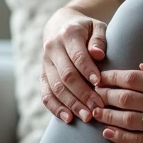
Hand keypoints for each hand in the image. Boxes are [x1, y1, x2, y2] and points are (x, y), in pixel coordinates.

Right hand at [40, 7, 107, 124]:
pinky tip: (68, 118)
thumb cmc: (86, 28)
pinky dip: (55, 107)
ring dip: (71, 104)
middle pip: (66, 75)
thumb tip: (98, 54)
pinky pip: (45, 93)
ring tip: (87, 117)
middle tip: (97, 107)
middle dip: (82, 93)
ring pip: (56, 87)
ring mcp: (45, 62)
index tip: (100, 83)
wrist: (60, 24)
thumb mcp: (97, 26)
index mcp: (68, 34)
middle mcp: (53, 48)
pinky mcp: (42, 74)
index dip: (88, 70)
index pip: (77, 56)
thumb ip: (99, 39)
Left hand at [92, 60, 142, 142]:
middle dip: (103, 94)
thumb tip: (142, 66)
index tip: (99, 76)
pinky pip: (139, 141)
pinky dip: (120, 137)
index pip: (133, 78)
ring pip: (127, 119)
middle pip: (125, 97)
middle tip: (89, 92)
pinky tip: (107, 133)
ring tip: (93, 111)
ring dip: (107, 115)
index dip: (112, 77)